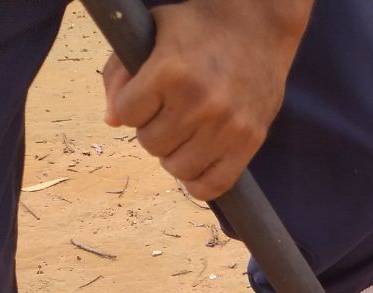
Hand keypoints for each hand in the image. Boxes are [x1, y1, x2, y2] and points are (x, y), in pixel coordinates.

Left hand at [103, 0, 312, 199]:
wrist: (260, 27)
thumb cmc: (201, 27)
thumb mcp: (153, 31)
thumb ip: (121, 70)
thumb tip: (112, 121)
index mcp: (170, 71)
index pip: (127, 114)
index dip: (132, 106)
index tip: (147, 96)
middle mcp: (199, 102)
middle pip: (150, 143)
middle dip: (153, 130)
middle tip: (170, 113)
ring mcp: (226, 126)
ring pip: (177, 167)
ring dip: (175, 155)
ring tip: (186, 135)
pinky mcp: (249, 142)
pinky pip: (213, 185)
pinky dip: (199, 182)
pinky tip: (198, 163)